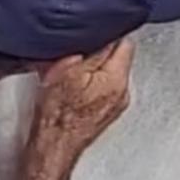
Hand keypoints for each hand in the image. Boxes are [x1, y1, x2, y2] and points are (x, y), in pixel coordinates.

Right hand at [31, 40, 133, 154]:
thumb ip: (93, 49)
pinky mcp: (109, 111)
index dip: (108, 34)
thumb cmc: (58, 113)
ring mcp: (117, 104)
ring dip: (98, 68)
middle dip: (102, 52)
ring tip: (77, 75)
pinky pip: (107, 87)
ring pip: (112, 71)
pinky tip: (78, 89)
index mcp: (117, 79)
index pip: (125, 42)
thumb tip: (106, 34)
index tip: (94, 36)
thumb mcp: (69, 69)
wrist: (54, 144)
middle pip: (120, 57)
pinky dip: (95, 83)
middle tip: (81, 56)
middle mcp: (123, 92)